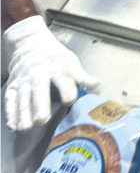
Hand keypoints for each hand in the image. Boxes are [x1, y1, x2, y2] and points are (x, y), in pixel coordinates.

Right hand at [3, 16, 98, 130]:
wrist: (30, 44)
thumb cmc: (54, 56)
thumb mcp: (70, 61)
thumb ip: (82, 76)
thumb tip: (97, 86)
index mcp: (56, 66)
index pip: (62, 78)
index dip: (67, 89)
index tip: (69, 100)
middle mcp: (38, 72)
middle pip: (38, 88)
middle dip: (39, 104)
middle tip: (42, 120)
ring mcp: (23, 79)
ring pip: (22, 96)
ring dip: (23, 113)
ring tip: (26, 128)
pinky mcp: (12, 86)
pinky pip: (9, 99)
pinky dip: (10, 113)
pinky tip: (13, 125)